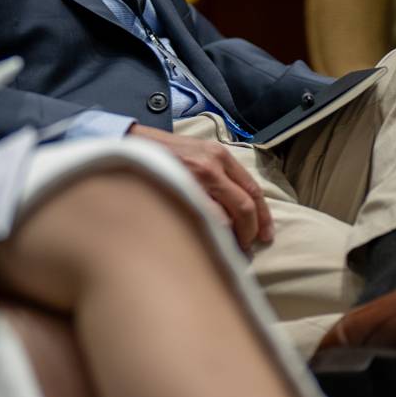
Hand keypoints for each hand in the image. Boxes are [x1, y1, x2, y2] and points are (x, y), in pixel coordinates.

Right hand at [126, 125, 272, 249]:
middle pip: (245, 206)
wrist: (130, 145)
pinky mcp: (179, 190)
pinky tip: (211, 243)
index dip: (263, 215)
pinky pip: (204, 219)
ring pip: (227, 217)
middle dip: (251, 231)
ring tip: (231, 252)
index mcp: (219, 155)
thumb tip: (237, 209)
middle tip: (248, 248)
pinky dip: (213, 234)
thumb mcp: (197, 154)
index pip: (252, 189)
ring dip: (233, 238)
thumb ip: (218, 174)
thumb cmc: (163, 153)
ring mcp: (195, 178)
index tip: (265, 235)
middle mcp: (212, 164)